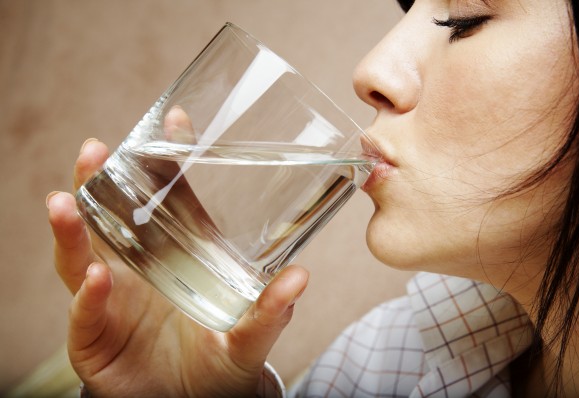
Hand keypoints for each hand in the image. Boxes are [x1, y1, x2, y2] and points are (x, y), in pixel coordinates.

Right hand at [47, 110, 308, 396]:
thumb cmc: (218, 362)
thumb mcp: (248, 335)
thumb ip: (270, 311)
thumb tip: (299, 278)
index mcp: (174, 257)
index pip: (168, 200)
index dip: (168, 161)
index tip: (177, 120)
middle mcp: (137, 270)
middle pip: (110, 217)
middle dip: (98, 182)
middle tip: (96, 151)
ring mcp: (110, 300)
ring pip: (81, 256)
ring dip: (72, 229)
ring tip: (67, 201)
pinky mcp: (94, 336)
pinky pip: (85, 313)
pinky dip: (87, 296)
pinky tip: (95, 278)